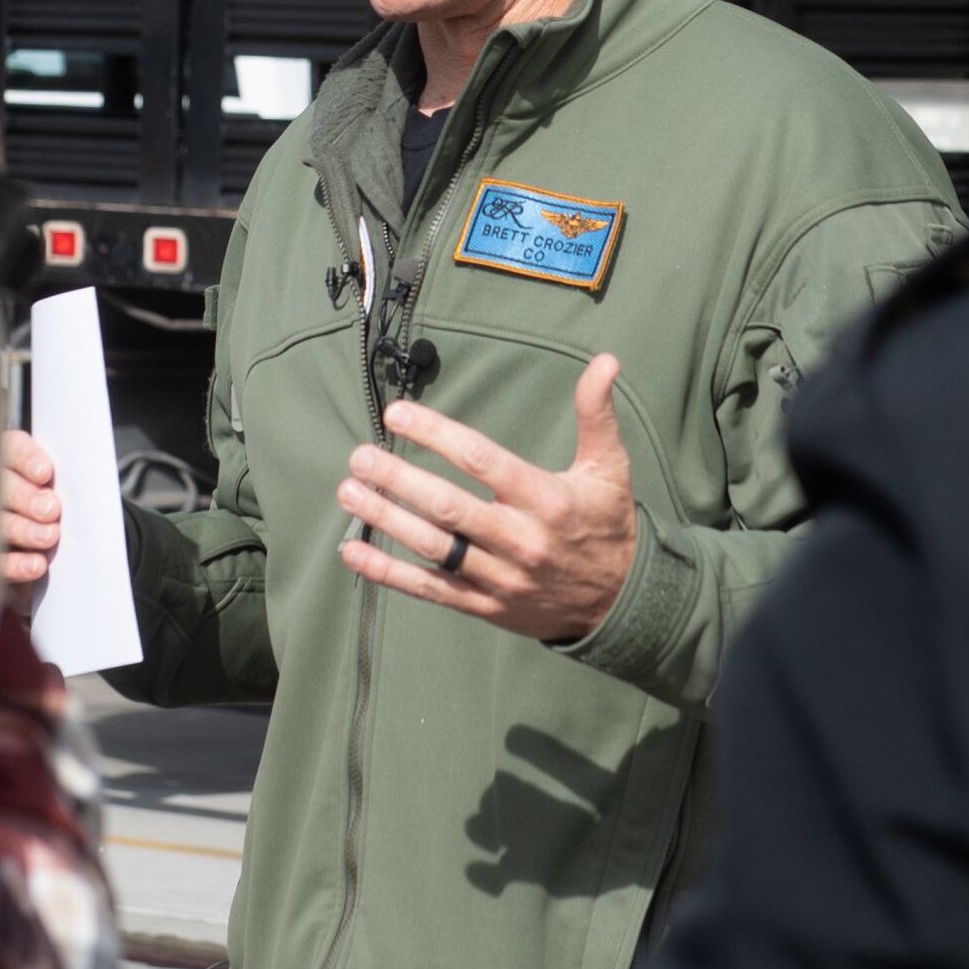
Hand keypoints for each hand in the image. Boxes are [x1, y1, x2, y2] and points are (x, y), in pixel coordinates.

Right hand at [1, 429, 61, 614]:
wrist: (53, 559)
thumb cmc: (58, 507)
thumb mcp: (63, 487)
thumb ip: (62, 479)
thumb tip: (78, 478)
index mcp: (12, 461)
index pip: (11, 449)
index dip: (25, 459)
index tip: (44, 473)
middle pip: (0, 486)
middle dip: (25, 497)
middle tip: (50, 509)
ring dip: (24, 530)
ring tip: (49, 536)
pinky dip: (16, 564)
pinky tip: (36, 564)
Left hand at [335, 354, 637, 644]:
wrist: (619, 604)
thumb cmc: (606, 524)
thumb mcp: (610, 468)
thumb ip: (597, 414)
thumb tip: (605, 361)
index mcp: (547, 500)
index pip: (482, 461)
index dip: (435, 435)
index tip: (397, 414)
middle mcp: (520, 540)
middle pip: (449, 508)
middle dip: (399, 480)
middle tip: (361, 456)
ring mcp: (499, 578)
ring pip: (433, 548)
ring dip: (385, 520)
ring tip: (348, 491)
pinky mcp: (483, 606)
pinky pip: (429, 589)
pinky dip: (388, 573)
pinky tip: (352, 553)